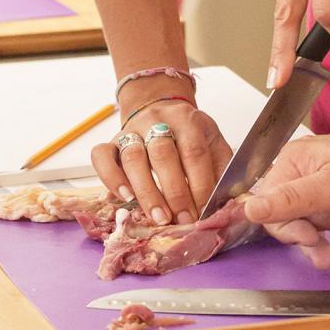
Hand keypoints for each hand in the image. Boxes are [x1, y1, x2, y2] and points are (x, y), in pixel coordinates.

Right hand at [93, 98, 231, 226]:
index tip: (203, 212)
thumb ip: (221, 169)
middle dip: (174, 192)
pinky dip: (111, 178)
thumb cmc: (189, 135)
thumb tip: (227, 202)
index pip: (194, 152)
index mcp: (188, 120)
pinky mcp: (111, 141)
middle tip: (182, 220)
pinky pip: (102, 156)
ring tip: (158, 217)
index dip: (199, 184)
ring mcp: (131, 130)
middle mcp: (157, 121)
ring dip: (146, 191)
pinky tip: (125, 197)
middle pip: (162, 153)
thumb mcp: (213, 143)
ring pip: (133, 157)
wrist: (161, 109)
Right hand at [244, 127, 329, 269]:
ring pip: (316, 216)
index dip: (288, 227)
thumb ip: (289, 201)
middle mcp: (303, 167)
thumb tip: (249, 210)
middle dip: (317, 228)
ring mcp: (324, 177)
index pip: (272, 205)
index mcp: (292, 162)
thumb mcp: (326, 189)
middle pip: (293, 213)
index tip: (310, 237)